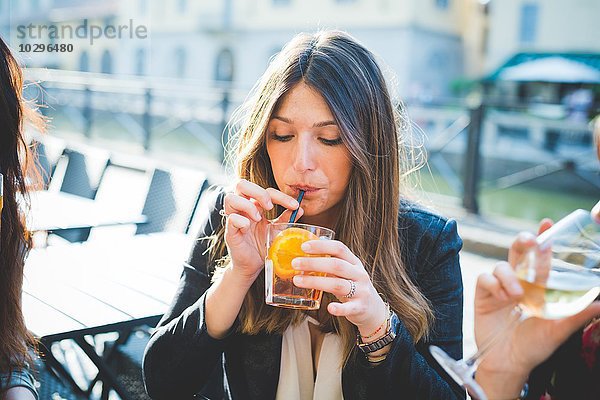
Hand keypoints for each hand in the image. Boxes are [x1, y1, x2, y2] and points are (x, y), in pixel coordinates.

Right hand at [223, 179, 302, 283]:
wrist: (253, 266)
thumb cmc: (263, 246)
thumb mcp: (277, 231)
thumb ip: (286, 219)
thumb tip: (300, 209)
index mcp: (255, 206)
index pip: (266, 190)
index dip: (281, 195)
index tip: (295, 206)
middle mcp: (243, 209)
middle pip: (241, 184)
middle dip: (258, 192)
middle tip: (270, 207)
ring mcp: (234, 219)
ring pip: (231, 198)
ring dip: (247, 205)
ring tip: (258, 218)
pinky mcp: (230, 232)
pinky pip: (231, 219)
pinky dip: (241, 221)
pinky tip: (249, 228)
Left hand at [290, 240, 387, 334]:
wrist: (374, 309)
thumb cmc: (352, 287)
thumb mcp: (346, 272)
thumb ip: (330, 265)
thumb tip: (302, 257)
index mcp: (354, 262)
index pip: (339, 248)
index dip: (322, 246)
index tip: (303, 247)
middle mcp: (359, 274)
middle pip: (336, 265)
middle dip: (314, 263)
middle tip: (295, 263)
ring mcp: (361, 291)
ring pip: (338, 285)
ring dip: (316, 282)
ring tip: (297, 280)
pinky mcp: (360, 308)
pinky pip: (349, 308)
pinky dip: (339, 308)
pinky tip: (329, 308)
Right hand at [474, 219, 599, 397]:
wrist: (507, 362)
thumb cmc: (533, 348)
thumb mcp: (557, 331)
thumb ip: (575, 316)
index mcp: (538, 288)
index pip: (542, 258)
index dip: (543, 238)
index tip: (547, 223)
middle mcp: (519, 283)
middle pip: (518, 252)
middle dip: (522, 241)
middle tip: (530, 241)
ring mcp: (499, 288)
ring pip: (501, 265)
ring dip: (509, 276)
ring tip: (516, 296)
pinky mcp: (483, 295)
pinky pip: (485, 278)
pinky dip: (493, 285)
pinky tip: (501, 299)